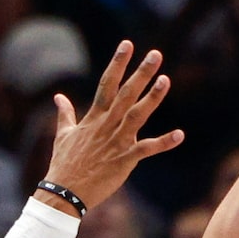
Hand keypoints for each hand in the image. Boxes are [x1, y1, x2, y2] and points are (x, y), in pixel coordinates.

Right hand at [41, 42, 183, 211]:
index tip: (127, 45)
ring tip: (166, 79)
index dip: (117, 63)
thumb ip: (65, 114)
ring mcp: (116, 141)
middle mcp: (106, 125)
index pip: (106, 84)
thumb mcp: (63, 135)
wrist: (64, 192)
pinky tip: (180, 134)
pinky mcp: (124, 160)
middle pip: (126, 93)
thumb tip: (58, 97)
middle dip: (141, 73)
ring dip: (152, 97)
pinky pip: (147, 149)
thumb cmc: (64, 164)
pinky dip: (164, 143)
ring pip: (137, 115)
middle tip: (155, 54)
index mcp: (93, 118)